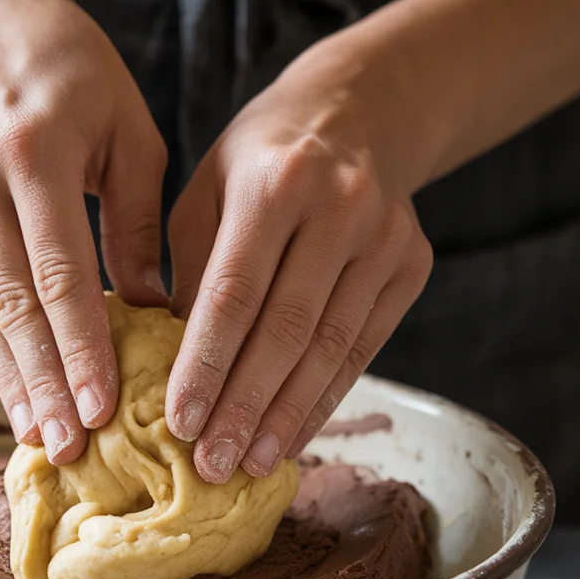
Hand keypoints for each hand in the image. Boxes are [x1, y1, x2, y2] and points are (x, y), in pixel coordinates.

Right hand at [0, 0, 167, 463]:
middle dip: (42, 383)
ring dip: (12, 378)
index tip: (103, 410)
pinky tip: (14, 390)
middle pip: (13, 302)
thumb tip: (150, 312)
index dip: (80, 348)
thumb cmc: (77, 75)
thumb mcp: (130, 131)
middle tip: (68, 450)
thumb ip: (139, 223)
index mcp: (37, 150)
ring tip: (39, 438)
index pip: (61, 271)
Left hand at [166, 41, 432, 482]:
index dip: (206, 364)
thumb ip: (189, 270)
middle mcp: (339, 208)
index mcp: (274, 182)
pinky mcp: (411, 265)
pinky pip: (364, 347)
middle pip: (286, 330)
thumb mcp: (207, 192)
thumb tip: (168, 363)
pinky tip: (293, 435)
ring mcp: (385, 238)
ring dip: (287, 416)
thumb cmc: (260, 159)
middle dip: (245, 406)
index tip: (179, 423)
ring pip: (329, 348)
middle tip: (212, 465)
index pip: (233, 293)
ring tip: (250, 465)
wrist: (358, 113)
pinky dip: (326, 397)